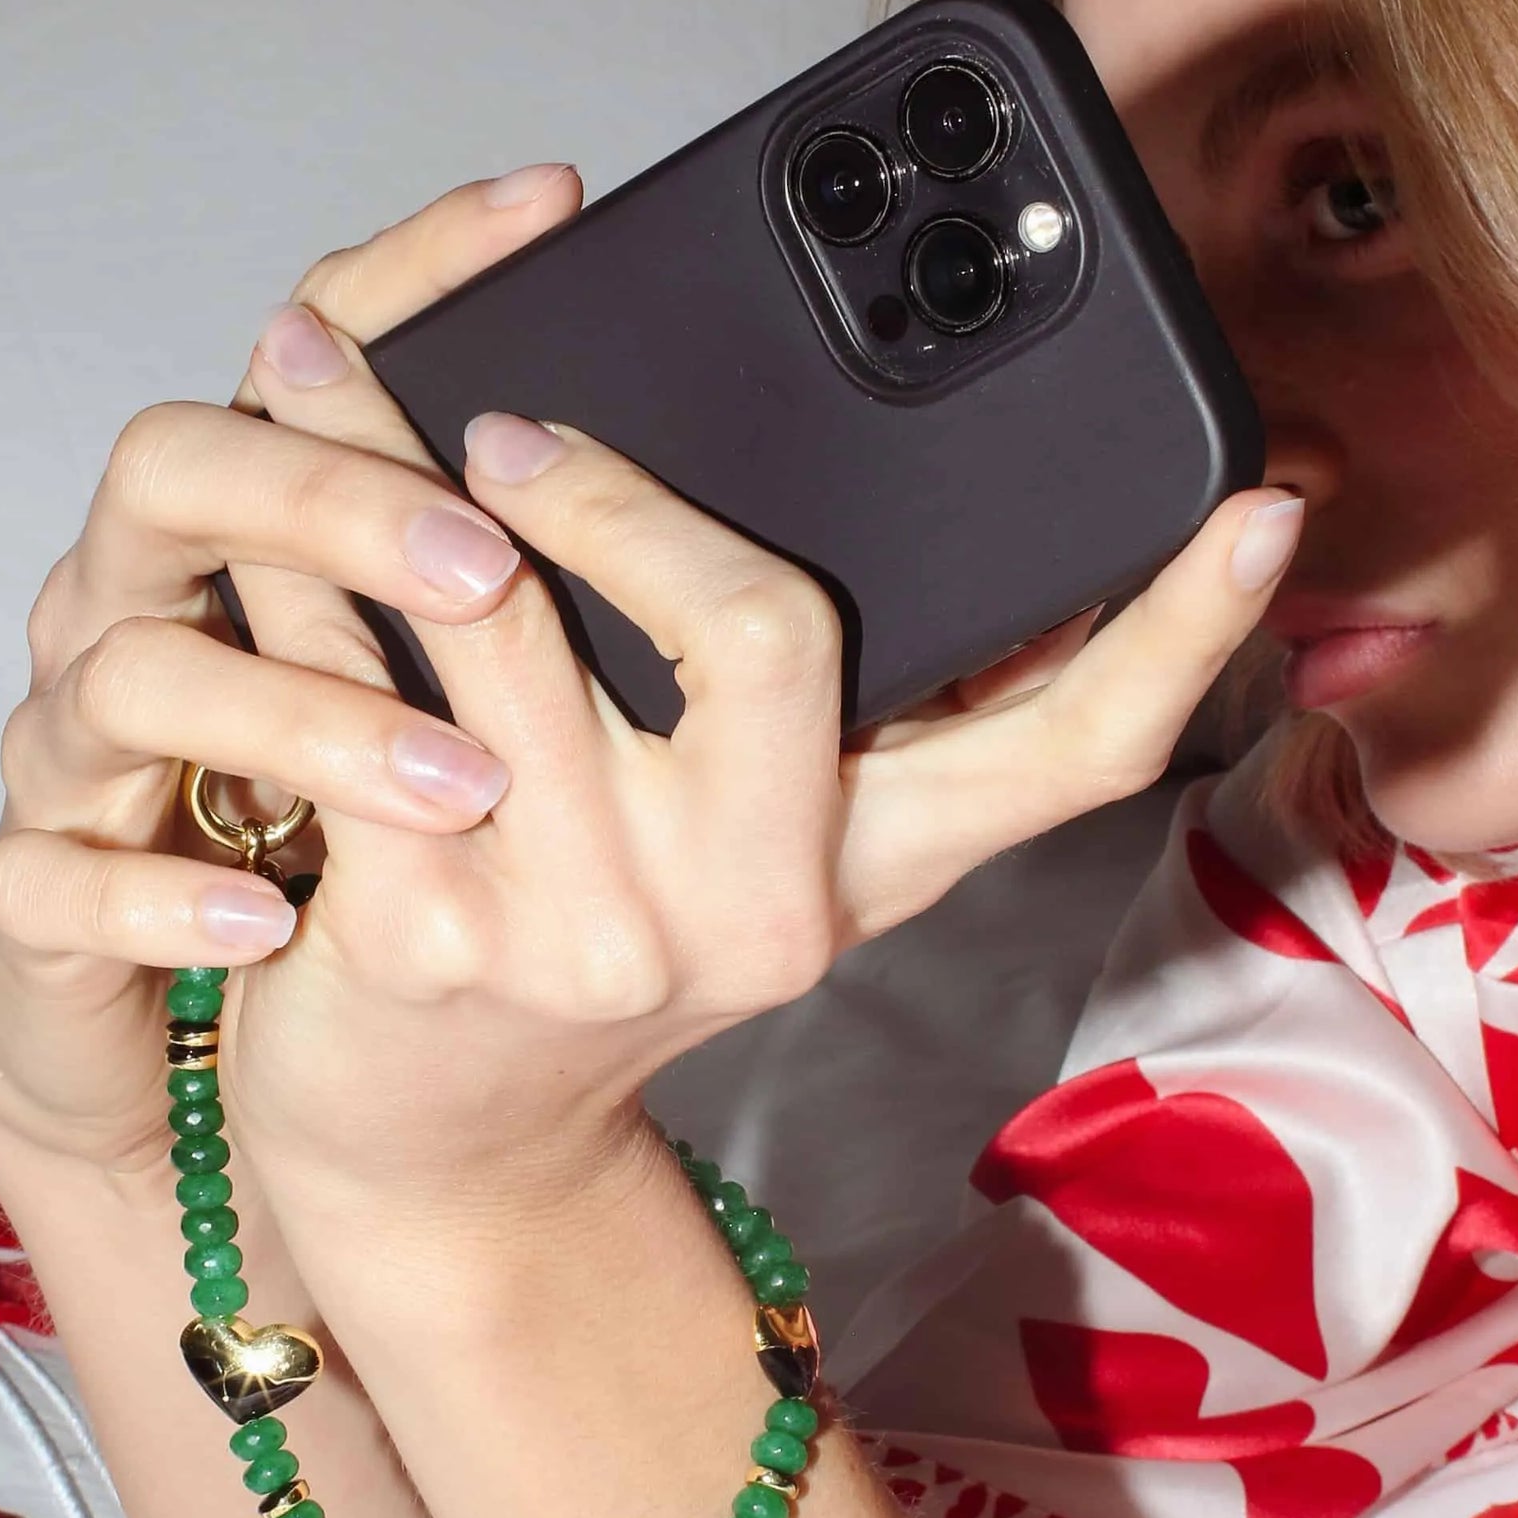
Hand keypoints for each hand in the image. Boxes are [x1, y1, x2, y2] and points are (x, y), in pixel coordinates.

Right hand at [0, 163, 585, 1180]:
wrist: (173, 1038)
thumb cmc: (327, 839)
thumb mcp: (443, 690)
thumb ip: (539, 591)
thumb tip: (746, 521)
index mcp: (247, 533)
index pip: (303, 336)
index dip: (408, 266)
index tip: (552, 211)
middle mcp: (144, 609)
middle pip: (179, 470)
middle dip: (337, 502)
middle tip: (491, 564)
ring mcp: (76, 750)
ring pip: (128, 678)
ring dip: (297, 717)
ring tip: (462, 787)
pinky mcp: (37, 895)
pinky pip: (51, 883)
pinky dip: (163, 899)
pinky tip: (268, 925)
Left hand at [193, 333, 1302, 1223]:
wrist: (436, 1156)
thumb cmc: (587, 970)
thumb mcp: (747, 872)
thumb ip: (824, 738)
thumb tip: (908, 528)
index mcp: (856, 878)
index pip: (1063, 757)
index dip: (1177, 634)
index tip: (1260, 503)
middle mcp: (749, 913)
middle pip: (765, 630)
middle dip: (628, 486)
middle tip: (523, 413)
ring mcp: (585, 930)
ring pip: (502, 624)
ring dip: (393, 466)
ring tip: (322, 362)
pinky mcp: (425, 935)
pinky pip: (351, 687)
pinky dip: (294, 571)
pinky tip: (257, 502)